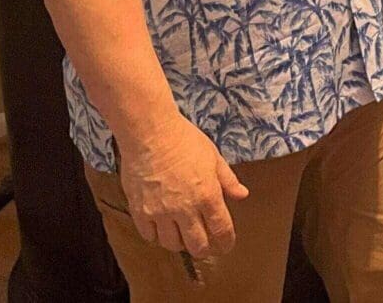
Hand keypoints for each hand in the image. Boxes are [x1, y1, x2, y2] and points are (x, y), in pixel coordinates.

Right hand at [117, 114, 247, 257]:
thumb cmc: (185, 141)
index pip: (221, 230)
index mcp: (208, 196)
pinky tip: (161, 228)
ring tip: (183, 235)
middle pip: (197, 245)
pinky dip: (157, 236)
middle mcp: (185, 209)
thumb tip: (242, 195)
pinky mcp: (140, 211)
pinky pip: (149, 235)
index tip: (227, 245)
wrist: (151, 134)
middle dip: (204, 249)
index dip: (226, 242)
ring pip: (172, 244)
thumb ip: (228, 180)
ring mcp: (161, 212)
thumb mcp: (214, 157)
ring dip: (180, 243)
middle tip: (205, 245)